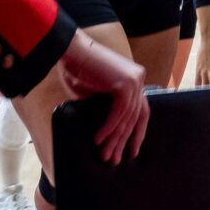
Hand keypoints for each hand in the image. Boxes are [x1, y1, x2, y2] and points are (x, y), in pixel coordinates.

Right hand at [56, 32, 149, 163]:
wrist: (68, 49)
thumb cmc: (76, 69)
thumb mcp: (93, 93)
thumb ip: (103, 108)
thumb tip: (105, 134)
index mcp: (134, 80)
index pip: (141, 112)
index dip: (137, 133)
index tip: (132, 152)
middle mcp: (138, 79)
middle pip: (135, 117)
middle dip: (124, 141)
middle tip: (115, 160)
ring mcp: (134, 80)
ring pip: (127, 118)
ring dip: (114, 139)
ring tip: (104, 155)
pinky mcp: (125, 83)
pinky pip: (119, 113)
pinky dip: (109, 128)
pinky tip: (99, 140)